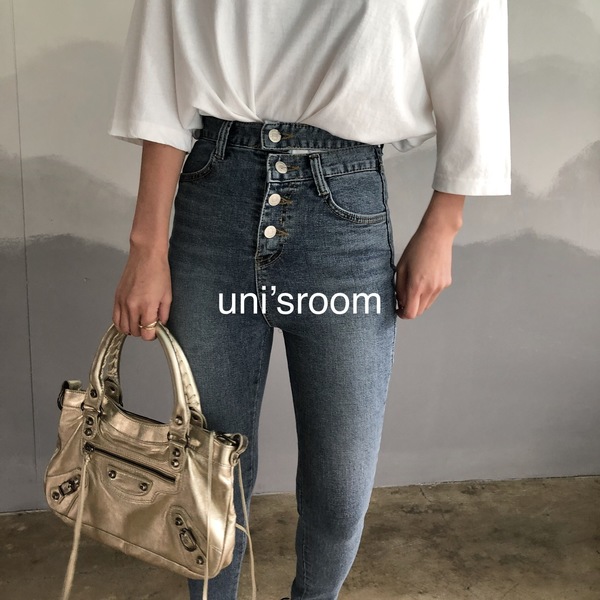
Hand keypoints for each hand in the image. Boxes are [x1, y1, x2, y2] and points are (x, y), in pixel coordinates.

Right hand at [112, 247, 171, 340]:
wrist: (146, 255)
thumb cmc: (158, 271)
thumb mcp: (168, 295)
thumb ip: (164, 313)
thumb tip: (161, 324)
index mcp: (147, 306)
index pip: (146, 333)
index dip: (152, 335)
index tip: (155, 332)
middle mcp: (132, 306)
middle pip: (134, 332)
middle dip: (143, 331)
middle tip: (149, 325)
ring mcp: (122, 302)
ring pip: (123, 327)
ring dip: (132, 328)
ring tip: (140, 322)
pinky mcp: (117, 297)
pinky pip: (115, 318)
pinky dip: (121, 322)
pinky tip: (129, 319)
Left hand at [395, 191, 462, 318]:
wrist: (437, 235)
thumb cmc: (416, 248)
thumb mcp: (401, 267)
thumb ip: (399, 287)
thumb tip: (400, 301)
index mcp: (417, 285)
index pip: (411, 313)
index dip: (402, 314)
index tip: (397, 309)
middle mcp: (431, 289)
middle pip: (420, 311)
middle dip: (410, 309)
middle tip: (403, 298)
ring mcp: (440, 287)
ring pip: (427, 305)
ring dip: (419, 302)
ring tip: (413, 286)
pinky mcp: (446, 282)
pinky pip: (434, 295)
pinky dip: (427, 294)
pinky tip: (424, 279)